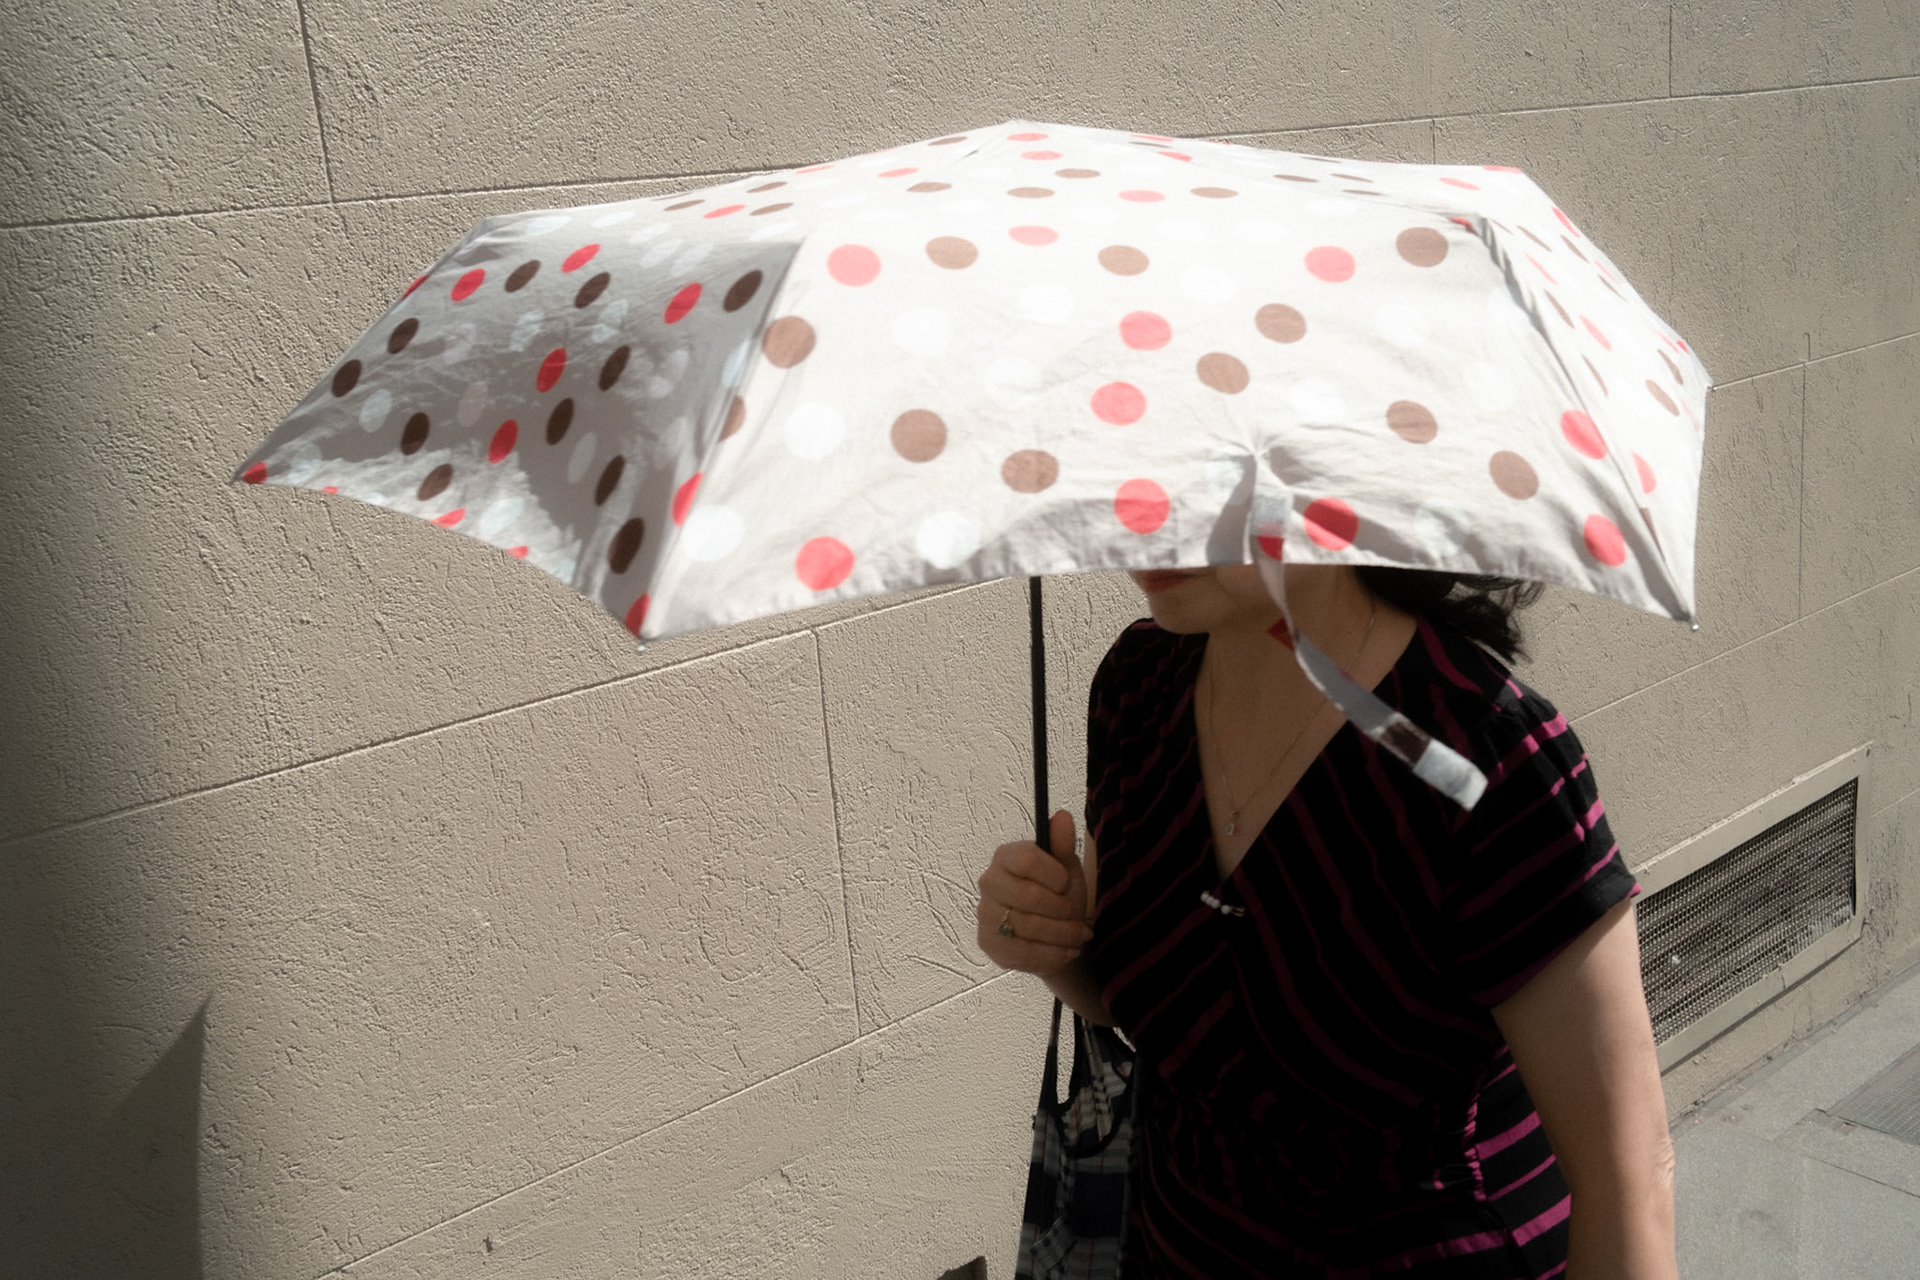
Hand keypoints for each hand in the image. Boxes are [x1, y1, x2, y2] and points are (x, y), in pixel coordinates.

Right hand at [976, 809, 1093, 975]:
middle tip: (1075, 914)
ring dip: (1063, 935)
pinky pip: (1023, 953)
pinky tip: (1065, 951)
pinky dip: (1052, 955)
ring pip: (1030, 928)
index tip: (1066, 884)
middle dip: (1062, 910)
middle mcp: (989, 883)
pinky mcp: (989, 944)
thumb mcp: (1066, 868)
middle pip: (1029, 897)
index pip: (1027, 859)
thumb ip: (1062, 844)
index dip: (1055, 875)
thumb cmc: (1058, 895)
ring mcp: (986, 914)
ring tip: (1078, 936)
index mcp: (1006, 856)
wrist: (1055, 934)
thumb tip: (1062, 817)